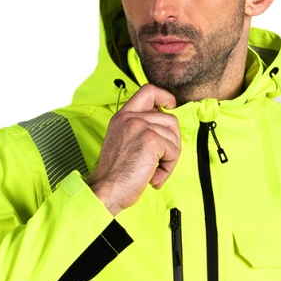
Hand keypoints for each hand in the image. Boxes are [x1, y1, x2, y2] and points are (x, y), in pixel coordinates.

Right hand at [87, 84, 179, 214]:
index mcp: (123, 117)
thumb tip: (164, 128)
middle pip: (170, 119)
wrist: (106, 190)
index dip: (164, 96)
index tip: (171, 106)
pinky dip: (167, 169)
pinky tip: (153, 178)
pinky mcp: (151, 140)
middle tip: (160, 161)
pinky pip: (174, 151)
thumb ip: (138, 130)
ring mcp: (141, 127)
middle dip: (172, 143)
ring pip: (174, 138)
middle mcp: (131, 118)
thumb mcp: (122, 143)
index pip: (148, 91)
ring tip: (153, 173)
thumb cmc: (115, 175)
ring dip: (169, 160)